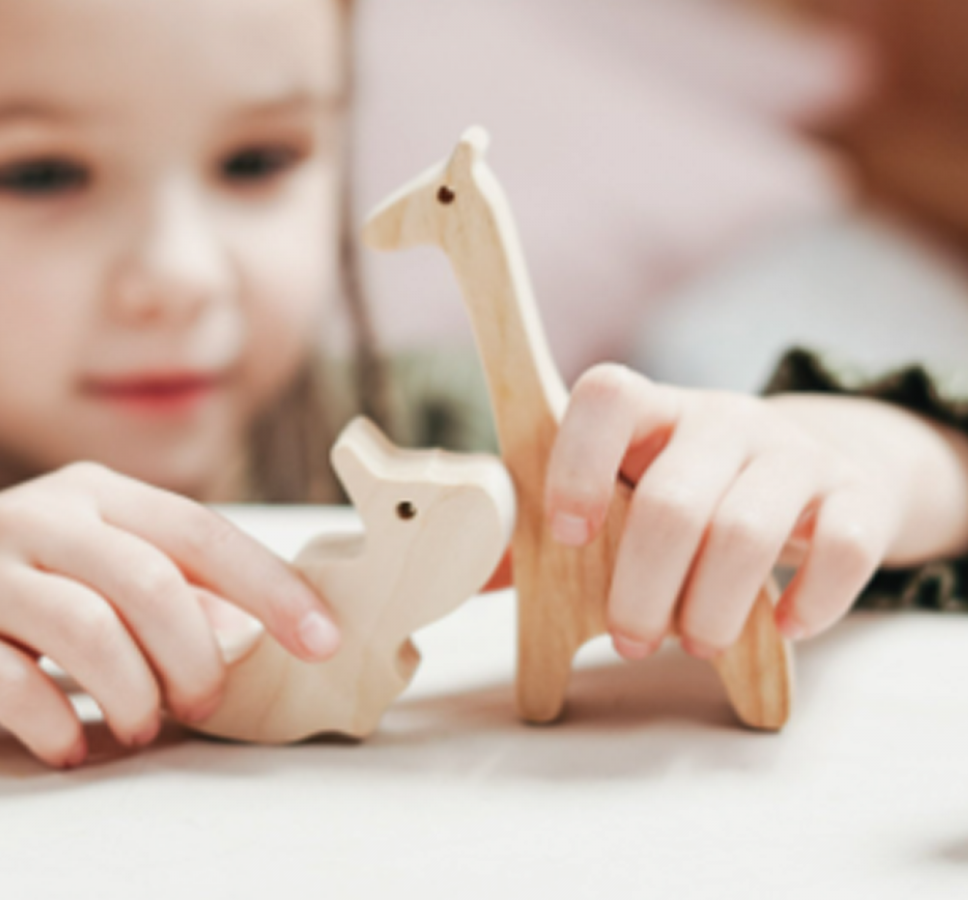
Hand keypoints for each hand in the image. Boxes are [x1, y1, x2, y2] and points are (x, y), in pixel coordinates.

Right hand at [0, 464, 340, 767]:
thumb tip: (252, 630)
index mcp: (92, 495)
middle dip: (196, 656)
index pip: (199, 532)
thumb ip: (163, 583)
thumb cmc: (2, 573)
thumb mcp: (84, 554)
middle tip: (201, 702)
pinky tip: (68, 745)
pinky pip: (14, 689)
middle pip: (150, 583)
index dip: (269, 586)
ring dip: (133, 696)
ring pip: (88, 633)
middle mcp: (39, 522)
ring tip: (137, 725)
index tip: (321, 638)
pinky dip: (57, 728)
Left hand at [543, 364, 914, 661]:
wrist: (814, 469)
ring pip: (747, 533)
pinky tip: (783, 627)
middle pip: (672, 500)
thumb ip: (549, 529)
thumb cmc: (684, 491)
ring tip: (692, 644)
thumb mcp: (622, 492)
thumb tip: (476, 572)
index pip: (607, 397)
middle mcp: (721, 418)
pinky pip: (844, 549)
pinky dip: (809, 602)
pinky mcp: (857, 495)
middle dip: (640, 588)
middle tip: (628, 640)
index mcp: (647, 410)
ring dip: (709, 609)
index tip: (564, 535)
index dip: (575, 465)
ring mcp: (793, 451)